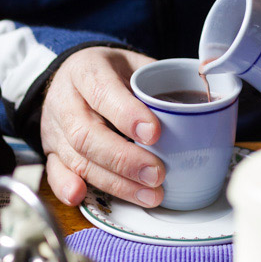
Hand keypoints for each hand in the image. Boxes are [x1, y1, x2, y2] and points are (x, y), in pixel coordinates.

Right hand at [41, 47, 163, 207]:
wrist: (73, 75)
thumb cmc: (114, 72)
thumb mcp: (136, 64)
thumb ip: (162, 81)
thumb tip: (209, 103)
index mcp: (88, 70)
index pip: (103, 92)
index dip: (127, 114)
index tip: (155, 133)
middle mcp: (65, 100)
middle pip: (87, 134)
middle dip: (125, 159)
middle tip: (157, 174)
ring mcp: (55, 128)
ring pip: (78, 158)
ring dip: (114, 182)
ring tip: (149, 194)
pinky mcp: (51, 151)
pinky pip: (55, 171)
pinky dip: (67, 186)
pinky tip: (82, 197)